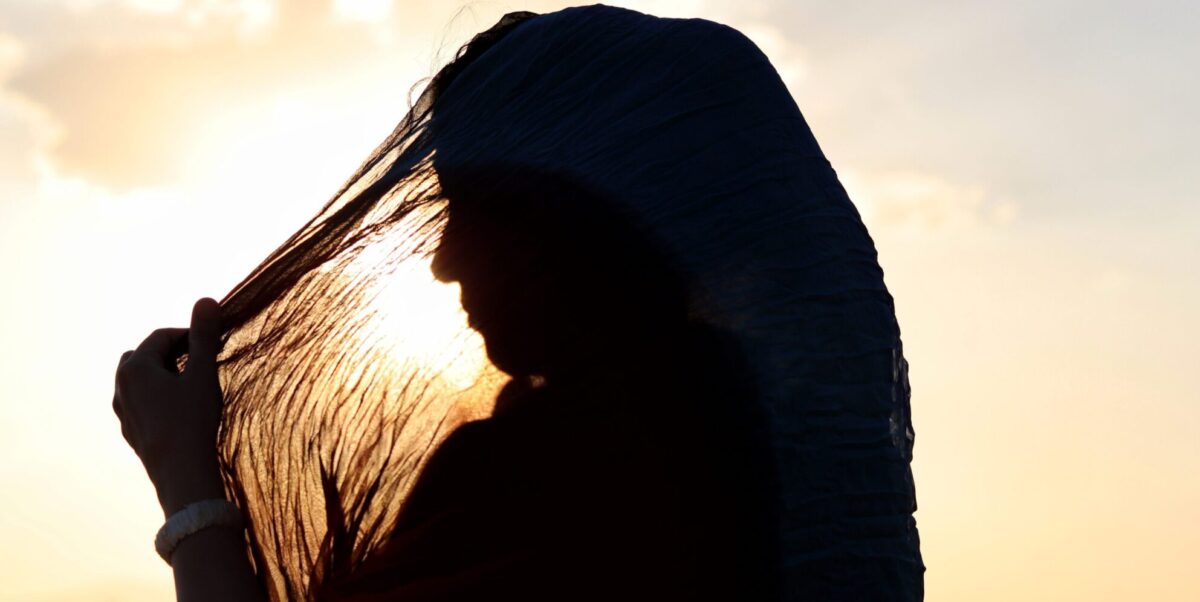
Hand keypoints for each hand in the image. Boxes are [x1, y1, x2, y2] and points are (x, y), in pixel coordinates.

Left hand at [114, 298, 227, 515]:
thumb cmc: (193, 420)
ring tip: (190, 385)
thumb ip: (204, 336)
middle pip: (145, 355)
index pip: (162, 336)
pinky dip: (158, 397)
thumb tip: (206, 300)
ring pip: (140, 379)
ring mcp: (122, 409)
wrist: (181, 473)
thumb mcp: (203, 374)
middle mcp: (120, 385)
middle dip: (171, 353)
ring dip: (162, 375)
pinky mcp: (129, 429)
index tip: (214, 343)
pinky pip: (140, 402)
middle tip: (201, 363)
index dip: (190, 335)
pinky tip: (179, 410)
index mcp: (135, 367)